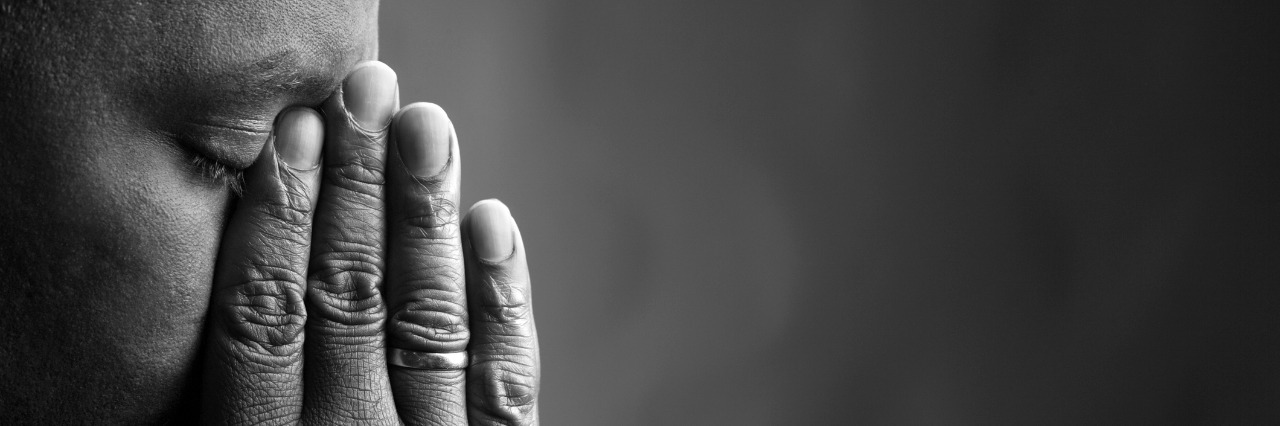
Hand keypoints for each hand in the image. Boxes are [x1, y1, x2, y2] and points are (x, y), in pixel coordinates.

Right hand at [200, 61, 539, 424]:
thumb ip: (236, 378)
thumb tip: (244, 255)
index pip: (266, 317)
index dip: (280, 218)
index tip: (297, 132)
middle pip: (351, 300)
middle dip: (358, 188)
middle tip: (366, 97)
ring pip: (428, 322)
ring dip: (424, 216)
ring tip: (425, 128)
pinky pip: (503, 380)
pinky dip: (500, 298)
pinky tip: (489, 221)